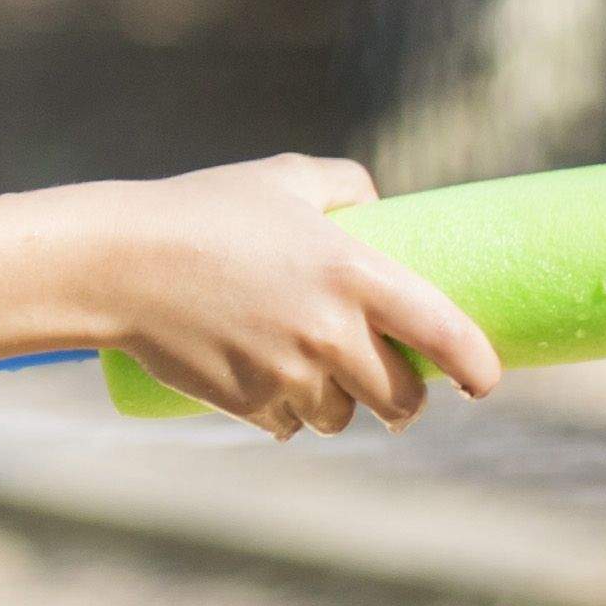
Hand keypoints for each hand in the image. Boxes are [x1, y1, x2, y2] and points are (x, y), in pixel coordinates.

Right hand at [96, 156, 500, 440]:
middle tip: (395, 394)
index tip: (485, 383)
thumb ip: (343, 184)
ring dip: (338, 409)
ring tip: (315, 382)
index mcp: (355, 273)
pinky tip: (267, 390)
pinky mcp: (250, 402)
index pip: (445, 332)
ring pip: (341, 418)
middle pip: (402, 398)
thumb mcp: (282, 178)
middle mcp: (332, 331)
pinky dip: (284, 416)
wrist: (120, 262)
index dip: (477, 366)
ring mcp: (291, 374)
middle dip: (404, 403)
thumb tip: (378, 204)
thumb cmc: (202, 210)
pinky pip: (287, 427)